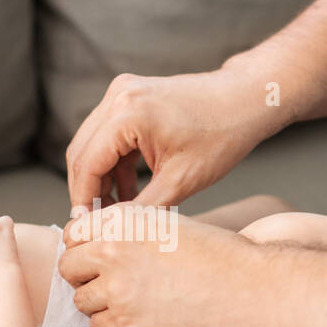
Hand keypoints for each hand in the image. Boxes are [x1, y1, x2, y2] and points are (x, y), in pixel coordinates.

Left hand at [58, 205, 263, 326]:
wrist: (247, 288)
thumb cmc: (216, 255)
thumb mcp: (166, 224)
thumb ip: (126, 230)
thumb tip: (90, 241)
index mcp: (123, 220)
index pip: (73, 234)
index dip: (83, 249)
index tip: (96, 261)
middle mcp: (112, 250)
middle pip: (69, 269)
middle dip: (86, 278)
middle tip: (111, 286)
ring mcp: (116, 289)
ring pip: (82, 302)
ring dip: (101, 305)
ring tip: (133, 304)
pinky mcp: (125, 324)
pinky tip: (141, 322)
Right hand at [65, 67, 280, 211]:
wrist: (246, 100)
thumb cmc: (222, 136)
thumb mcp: (181, 182)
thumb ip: (141, 209)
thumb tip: (110, 233)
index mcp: (128, 114)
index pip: (86, 164)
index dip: (83, 201)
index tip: (85, 229)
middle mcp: (119, 96)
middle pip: (81, 153)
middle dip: (87, 191)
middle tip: (96, 225)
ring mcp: (122, 92)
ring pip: (92, 145)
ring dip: (100, 178)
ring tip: (116, 212)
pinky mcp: (130, 97)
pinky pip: (108, 136)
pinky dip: (114, 163)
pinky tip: (128, 191)